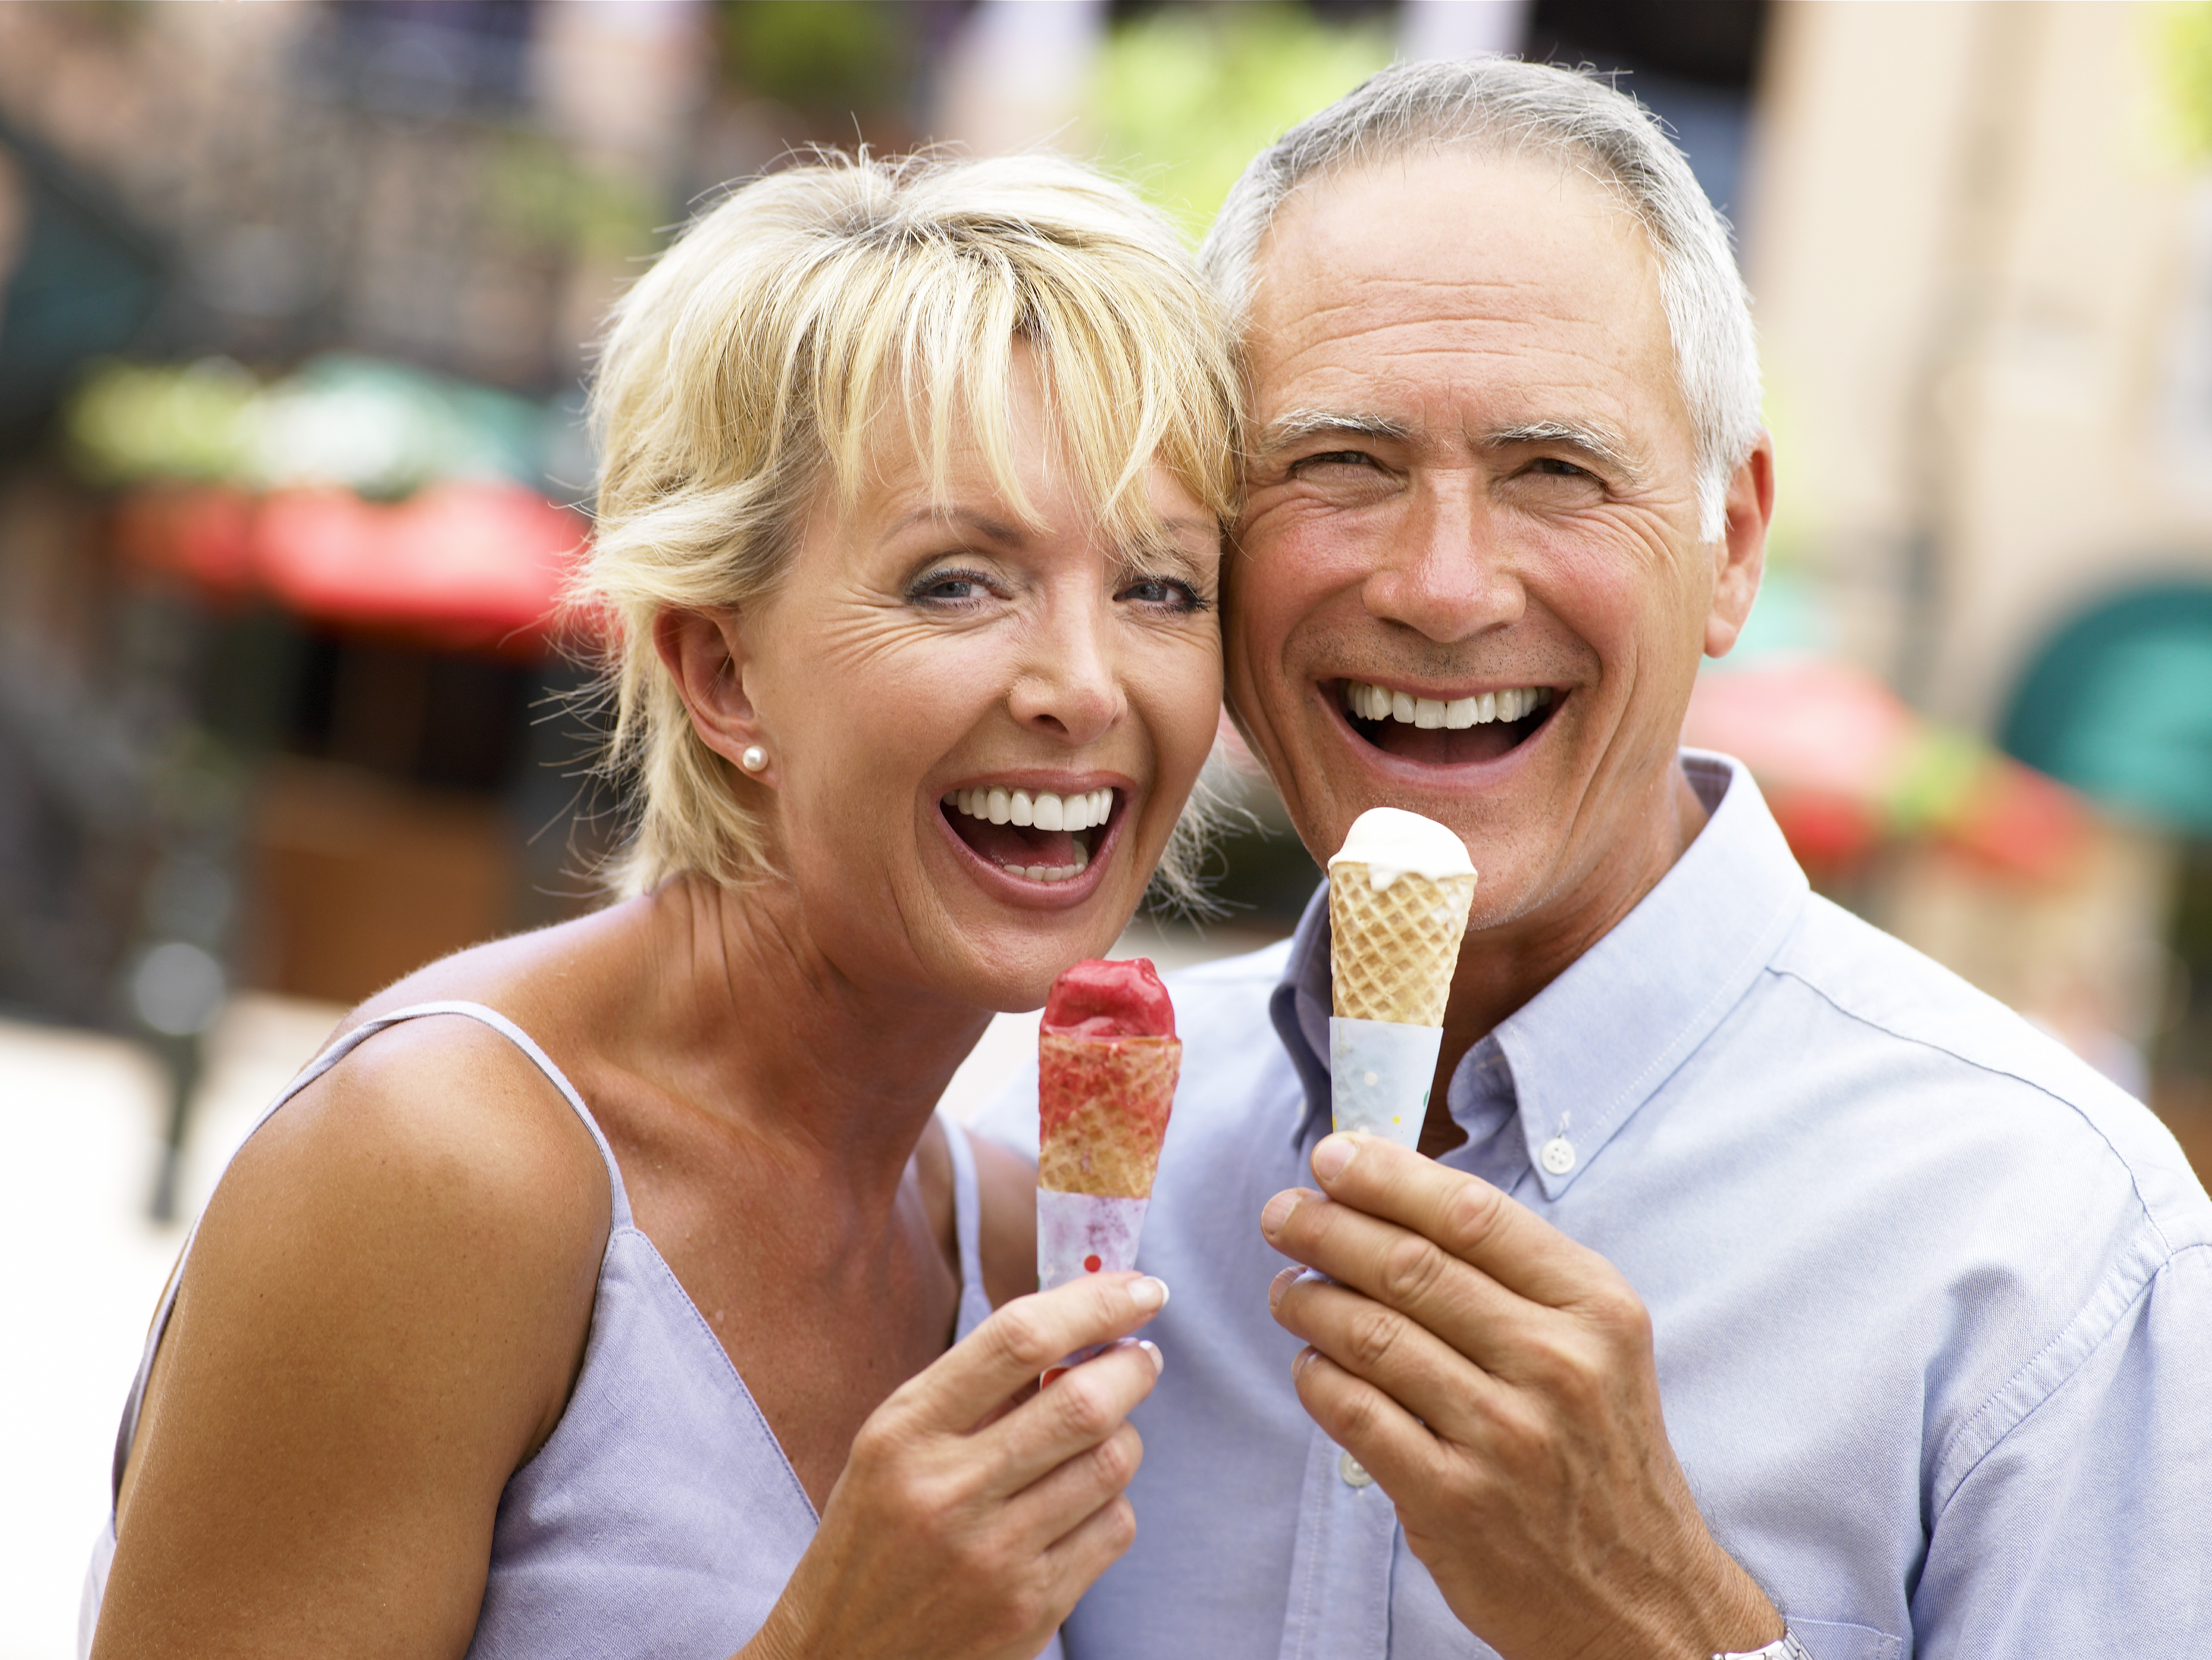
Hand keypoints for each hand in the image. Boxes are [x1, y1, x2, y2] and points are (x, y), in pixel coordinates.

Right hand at [744, 1272, 1168, 1659]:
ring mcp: (995, 1557)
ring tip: (1102, 1434)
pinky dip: (1112, 1504)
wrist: (843, 1657)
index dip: (1093, 1302)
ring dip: (1124, 1436)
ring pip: (1113, 1464)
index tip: (1138, 1287)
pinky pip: (1115, 1529)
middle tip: (1139, 1357)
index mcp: (904, 1433)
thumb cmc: (875, 1533)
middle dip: (1133, 1366)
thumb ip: (972, 1388)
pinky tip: (1081, 1503)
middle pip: (1084, 1402)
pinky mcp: (1032, 1610)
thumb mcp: (892, 1444)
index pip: (1017, 1340)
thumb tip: (1076, 1328)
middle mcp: (948, 1492)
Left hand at [1260, 1134, 1778, 1659]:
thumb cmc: (1600, 1453)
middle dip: (1327, 1227)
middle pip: (1409, 1265)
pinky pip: (1356, 1413)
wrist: (1640, 1600)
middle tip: (1283, 1213)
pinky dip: (1317, 1378)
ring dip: (1309, 1300)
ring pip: (1371, 1335)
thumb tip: (1395, 1194)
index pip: (1471, 1213)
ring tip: (1288, 1289)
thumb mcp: (1597, 1344)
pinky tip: (1310, 1364)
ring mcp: (1503, 1436)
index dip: (1387, 1175)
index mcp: (1594, 1309)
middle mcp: (1555, 1364)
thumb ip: (1513, 1273)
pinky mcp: (1452, 1501)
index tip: (1332, 1156)